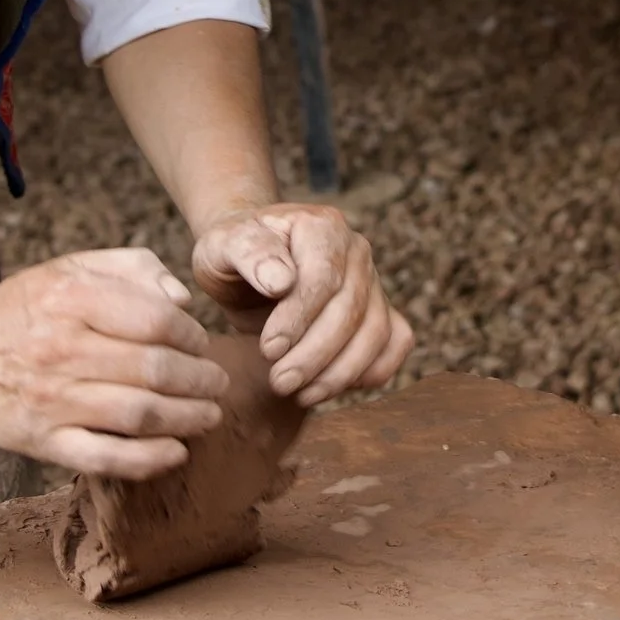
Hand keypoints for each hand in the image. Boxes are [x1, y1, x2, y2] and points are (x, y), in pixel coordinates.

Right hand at [0, 249, 230, 478]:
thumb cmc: (25, 309)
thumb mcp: (71, 267)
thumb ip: (131, 268)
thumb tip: (182, 299)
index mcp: (71, 299)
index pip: (155, 320)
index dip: (191, 335)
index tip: (201, 343)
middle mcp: (62, 349)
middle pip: (154, 369)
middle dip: (199, 379)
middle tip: (216, 383)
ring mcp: (52, 399)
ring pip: (138, 414)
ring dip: (187, 418)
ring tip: (209, 415)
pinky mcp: (43, 441)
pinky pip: (105, 457)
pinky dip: (148, 459)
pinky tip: (176, 452)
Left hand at [191, 205, 412, 405]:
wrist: (247, 259)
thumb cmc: (234, 251)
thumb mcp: (223, 244)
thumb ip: (249, 254)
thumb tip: (280, 281)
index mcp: (322, 225)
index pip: (323, 278)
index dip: (299, 319)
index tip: (268, 349)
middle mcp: (356, 250)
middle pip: (351, 311)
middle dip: (315, 355)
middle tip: (280, 382)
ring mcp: (373, 280)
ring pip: (375, 332)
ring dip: (340, 372)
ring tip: (300, 393)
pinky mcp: (379, 309)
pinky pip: (395, 343)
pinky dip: (372, 371)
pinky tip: (331, 387)